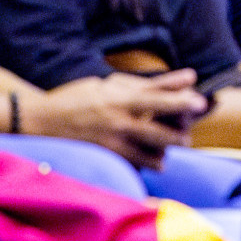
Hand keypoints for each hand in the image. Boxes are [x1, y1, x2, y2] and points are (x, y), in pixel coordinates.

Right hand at [25, 71, 207, 168]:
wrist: (40, 122)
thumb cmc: (73, 99)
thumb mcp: (102, 85)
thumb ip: (131, 85)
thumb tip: (159, 83)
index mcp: (117, 96)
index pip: (153, 89)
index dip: (176, 85)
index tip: (194, 80)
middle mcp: (118, 116)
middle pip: (159, 113)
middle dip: (182, 109)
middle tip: (200, 106)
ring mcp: (114, 138)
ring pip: (152, 141)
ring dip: (171, 140)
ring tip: (182, 139)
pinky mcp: (108, 155)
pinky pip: (137, 160)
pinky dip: (151, 161)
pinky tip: (160, 161)